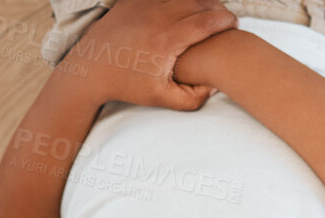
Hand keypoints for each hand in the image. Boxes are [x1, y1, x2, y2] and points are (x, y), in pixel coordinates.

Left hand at [62, 0, 236, 110]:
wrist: (90, 70)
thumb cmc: (127, 85)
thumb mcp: (161, 99)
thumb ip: (192, 98)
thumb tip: (214, 87)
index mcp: (167, 40)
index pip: (207, 21)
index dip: (226, 20)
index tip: (234, 24)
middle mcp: (157, 16)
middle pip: (198, 2)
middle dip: (216, 7)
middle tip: (226, 18)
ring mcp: (143, 4)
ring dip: (198, 0)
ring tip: (208, 11)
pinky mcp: (131, 0)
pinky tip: (185, 7)